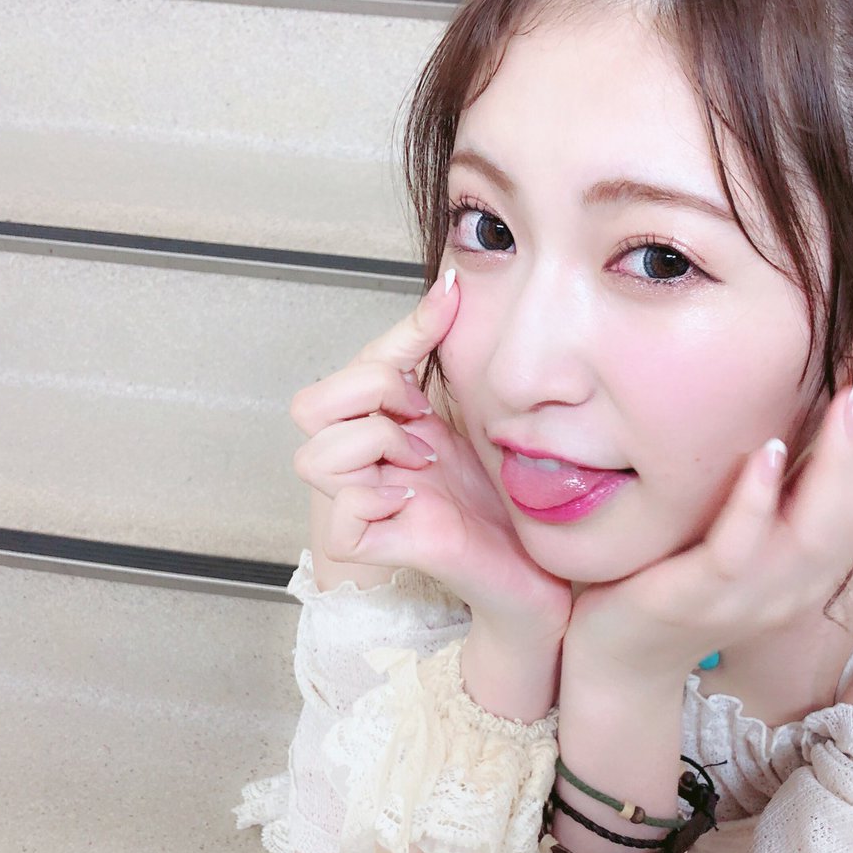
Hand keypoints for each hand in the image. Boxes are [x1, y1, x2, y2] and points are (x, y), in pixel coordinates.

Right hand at [290, 268, 571, 649]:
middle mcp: (372, 463)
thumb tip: (452, 282)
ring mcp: (371, 505)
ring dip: (373, 446)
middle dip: (370, 393)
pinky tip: (417, 498)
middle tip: (423, 416)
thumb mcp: (481, 414)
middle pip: (310, 405)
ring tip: (424, 461)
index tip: (452, 302)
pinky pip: (343, 517)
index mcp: (393, 426)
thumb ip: (453, 363)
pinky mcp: (383, 547)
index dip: (400, 332)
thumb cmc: (512, 499)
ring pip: (312, 457)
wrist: (542, 571)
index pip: (362, 364)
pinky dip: (374, 500)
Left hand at [561, 343, 852, 692]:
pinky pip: (738, 550)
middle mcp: (795, 585)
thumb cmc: (676, 584)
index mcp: (810, 568)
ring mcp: (750, 596)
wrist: (619, 660)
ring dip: (837, 463)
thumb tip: (802, 420)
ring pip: (815, 533)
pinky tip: (769, 453)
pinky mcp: (699, 597)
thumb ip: (778, 497)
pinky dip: (757, 502)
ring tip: (851, 400)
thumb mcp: (741, 539)